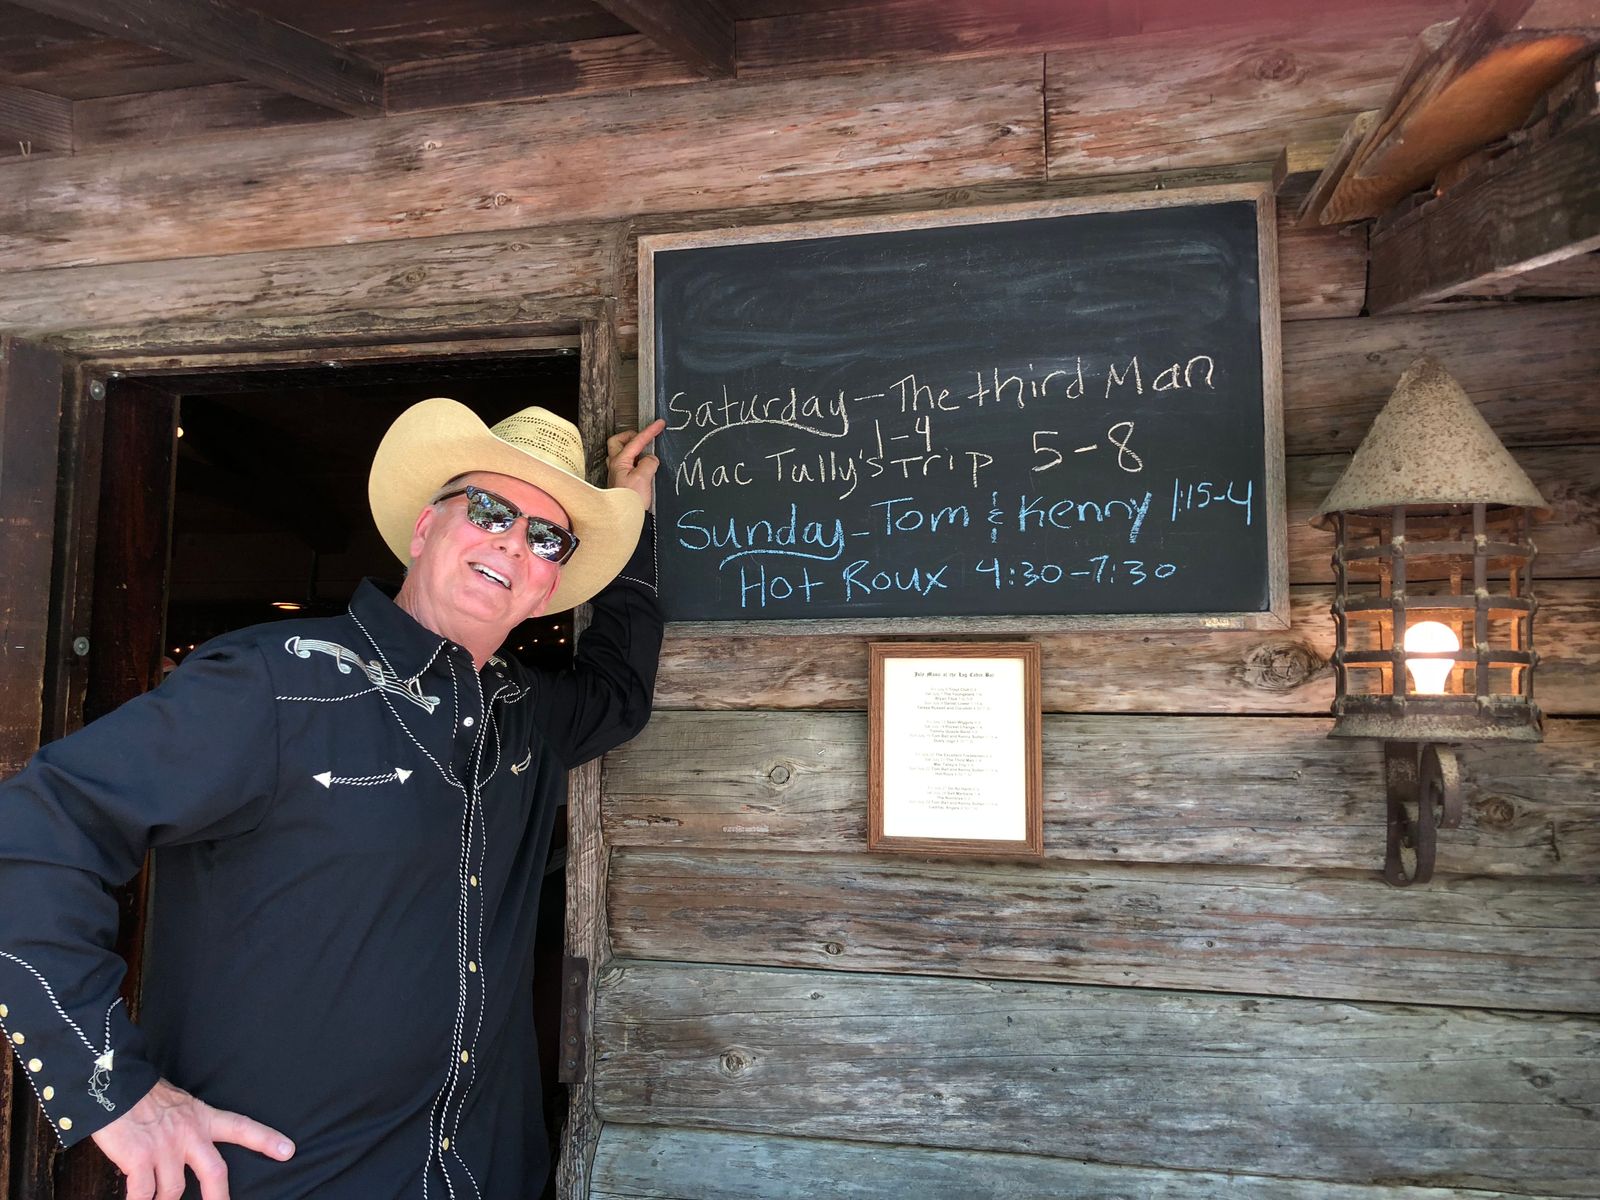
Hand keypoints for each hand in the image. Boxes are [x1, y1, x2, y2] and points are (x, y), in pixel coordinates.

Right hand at [92, 1079, 293, 1199]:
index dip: (265, 1140)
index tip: (288, 1150)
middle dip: (219, 1197)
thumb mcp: (178, 1104)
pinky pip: (143, 1194)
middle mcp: (189, 1134)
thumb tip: (187, 1149)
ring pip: (174, 1191)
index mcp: (202, 1117)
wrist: (114, 1086)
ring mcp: (166, 1147)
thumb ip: (188, 1125)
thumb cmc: (142, 1097)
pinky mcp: (141, 1159)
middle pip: (215, 1172)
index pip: (241, 1127)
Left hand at [607, 419, 666, 511]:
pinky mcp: (622, 484)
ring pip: (622, 454)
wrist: (623, 522)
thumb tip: (651, 459)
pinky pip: (628, 466)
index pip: (636, 441)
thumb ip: (649, 463)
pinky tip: (645, 469)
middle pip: (618, 442)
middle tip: (644, 437)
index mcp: (620, 461)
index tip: (660, 424)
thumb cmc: (629, 501)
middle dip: (631, 436)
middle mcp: (616, 466)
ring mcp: (618, 475)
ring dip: (633, 450)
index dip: (649, 431)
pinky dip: (637, 463)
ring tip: (647, 452)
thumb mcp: (643, 478)